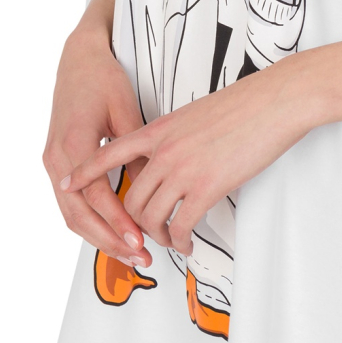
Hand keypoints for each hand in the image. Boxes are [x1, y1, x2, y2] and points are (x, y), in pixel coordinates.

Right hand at [42, 22, 153, 267]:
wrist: (78, 58)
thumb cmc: (103, 78)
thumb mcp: (126, 110)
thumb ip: (135, 151)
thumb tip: (154, 188)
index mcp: (74, 143)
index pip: (97, 196)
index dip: (118, 222)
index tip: (140, 241)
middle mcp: (56, 158)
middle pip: (79, 215)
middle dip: (109, 241)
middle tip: (139, 258)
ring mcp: (52, 162)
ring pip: (71, 214)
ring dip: (98, 237)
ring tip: (129, 253)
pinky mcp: (55, 163)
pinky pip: (69, 202)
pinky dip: (89, 222)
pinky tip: (111, 233)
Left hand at [58, 54, 314, 255]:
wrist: (274, 101)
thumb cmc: (245, 104)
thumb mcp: (196, 113)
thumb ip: (176, 135)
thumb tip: (170, 154)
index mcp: (160, 128)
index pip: (109, 151)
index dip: (84, 171)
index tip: (67, 184)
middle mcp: (165, 150)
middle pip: (130, 197)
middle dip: (134, 224)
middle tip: (146, 236)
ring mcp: (183, 169)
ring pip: (150, 217)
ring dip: (157, 236)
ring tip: (170, 241)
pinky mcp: (206, 186)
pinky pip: (180, 225)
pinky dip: (180, 240)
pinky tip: (187, 242)